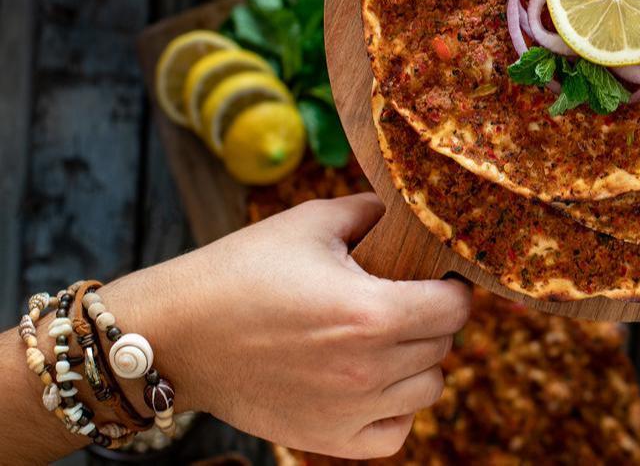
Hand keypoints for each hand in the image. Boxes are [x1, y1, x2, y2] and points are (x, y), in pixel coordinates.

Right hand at [102, 194, 469, 458]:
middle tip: (401, 300)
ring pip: (428, 388)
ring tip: (383, 338)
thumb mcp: (311, 222)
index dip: (451, 287)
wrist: (175, 334)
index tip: (432, 277)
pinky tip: (372, 380)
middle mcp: (368, 369)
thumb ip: (371, 212)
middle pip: (443, 343)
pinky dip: (395, 409)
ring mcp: (349, 411)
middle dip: (430, 317)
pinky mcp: (327, 439)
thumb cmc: (240, 272)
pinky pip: (396, 433)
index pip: (456, 307)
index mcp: (371, 313)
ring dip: (416, 362)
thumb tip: (411, 209)